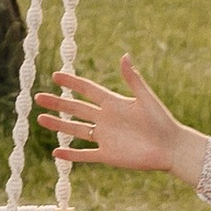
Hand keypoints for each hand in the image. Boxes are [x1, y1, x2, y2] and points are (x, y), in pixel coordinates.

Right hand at [35, 53, 206, 183]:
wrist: (172, 148)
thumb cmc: (162, 121)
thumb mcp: (146, 98)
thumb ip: (132, 79)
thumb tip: (124, 56)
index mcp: (114, 103)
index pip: (88, 90)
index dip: (72, 83)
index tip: (55, 75)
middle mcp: (106, 119)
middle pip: (76, 109)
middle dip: (57, 103)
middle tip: (38, 97)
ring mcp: (105, 137)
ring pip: (76, 130)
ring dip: (58, 125)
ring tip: (40, 119)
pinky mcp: (108, 155)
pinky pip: (85, 154)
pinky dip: (71, 154)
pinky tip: (55, 152)